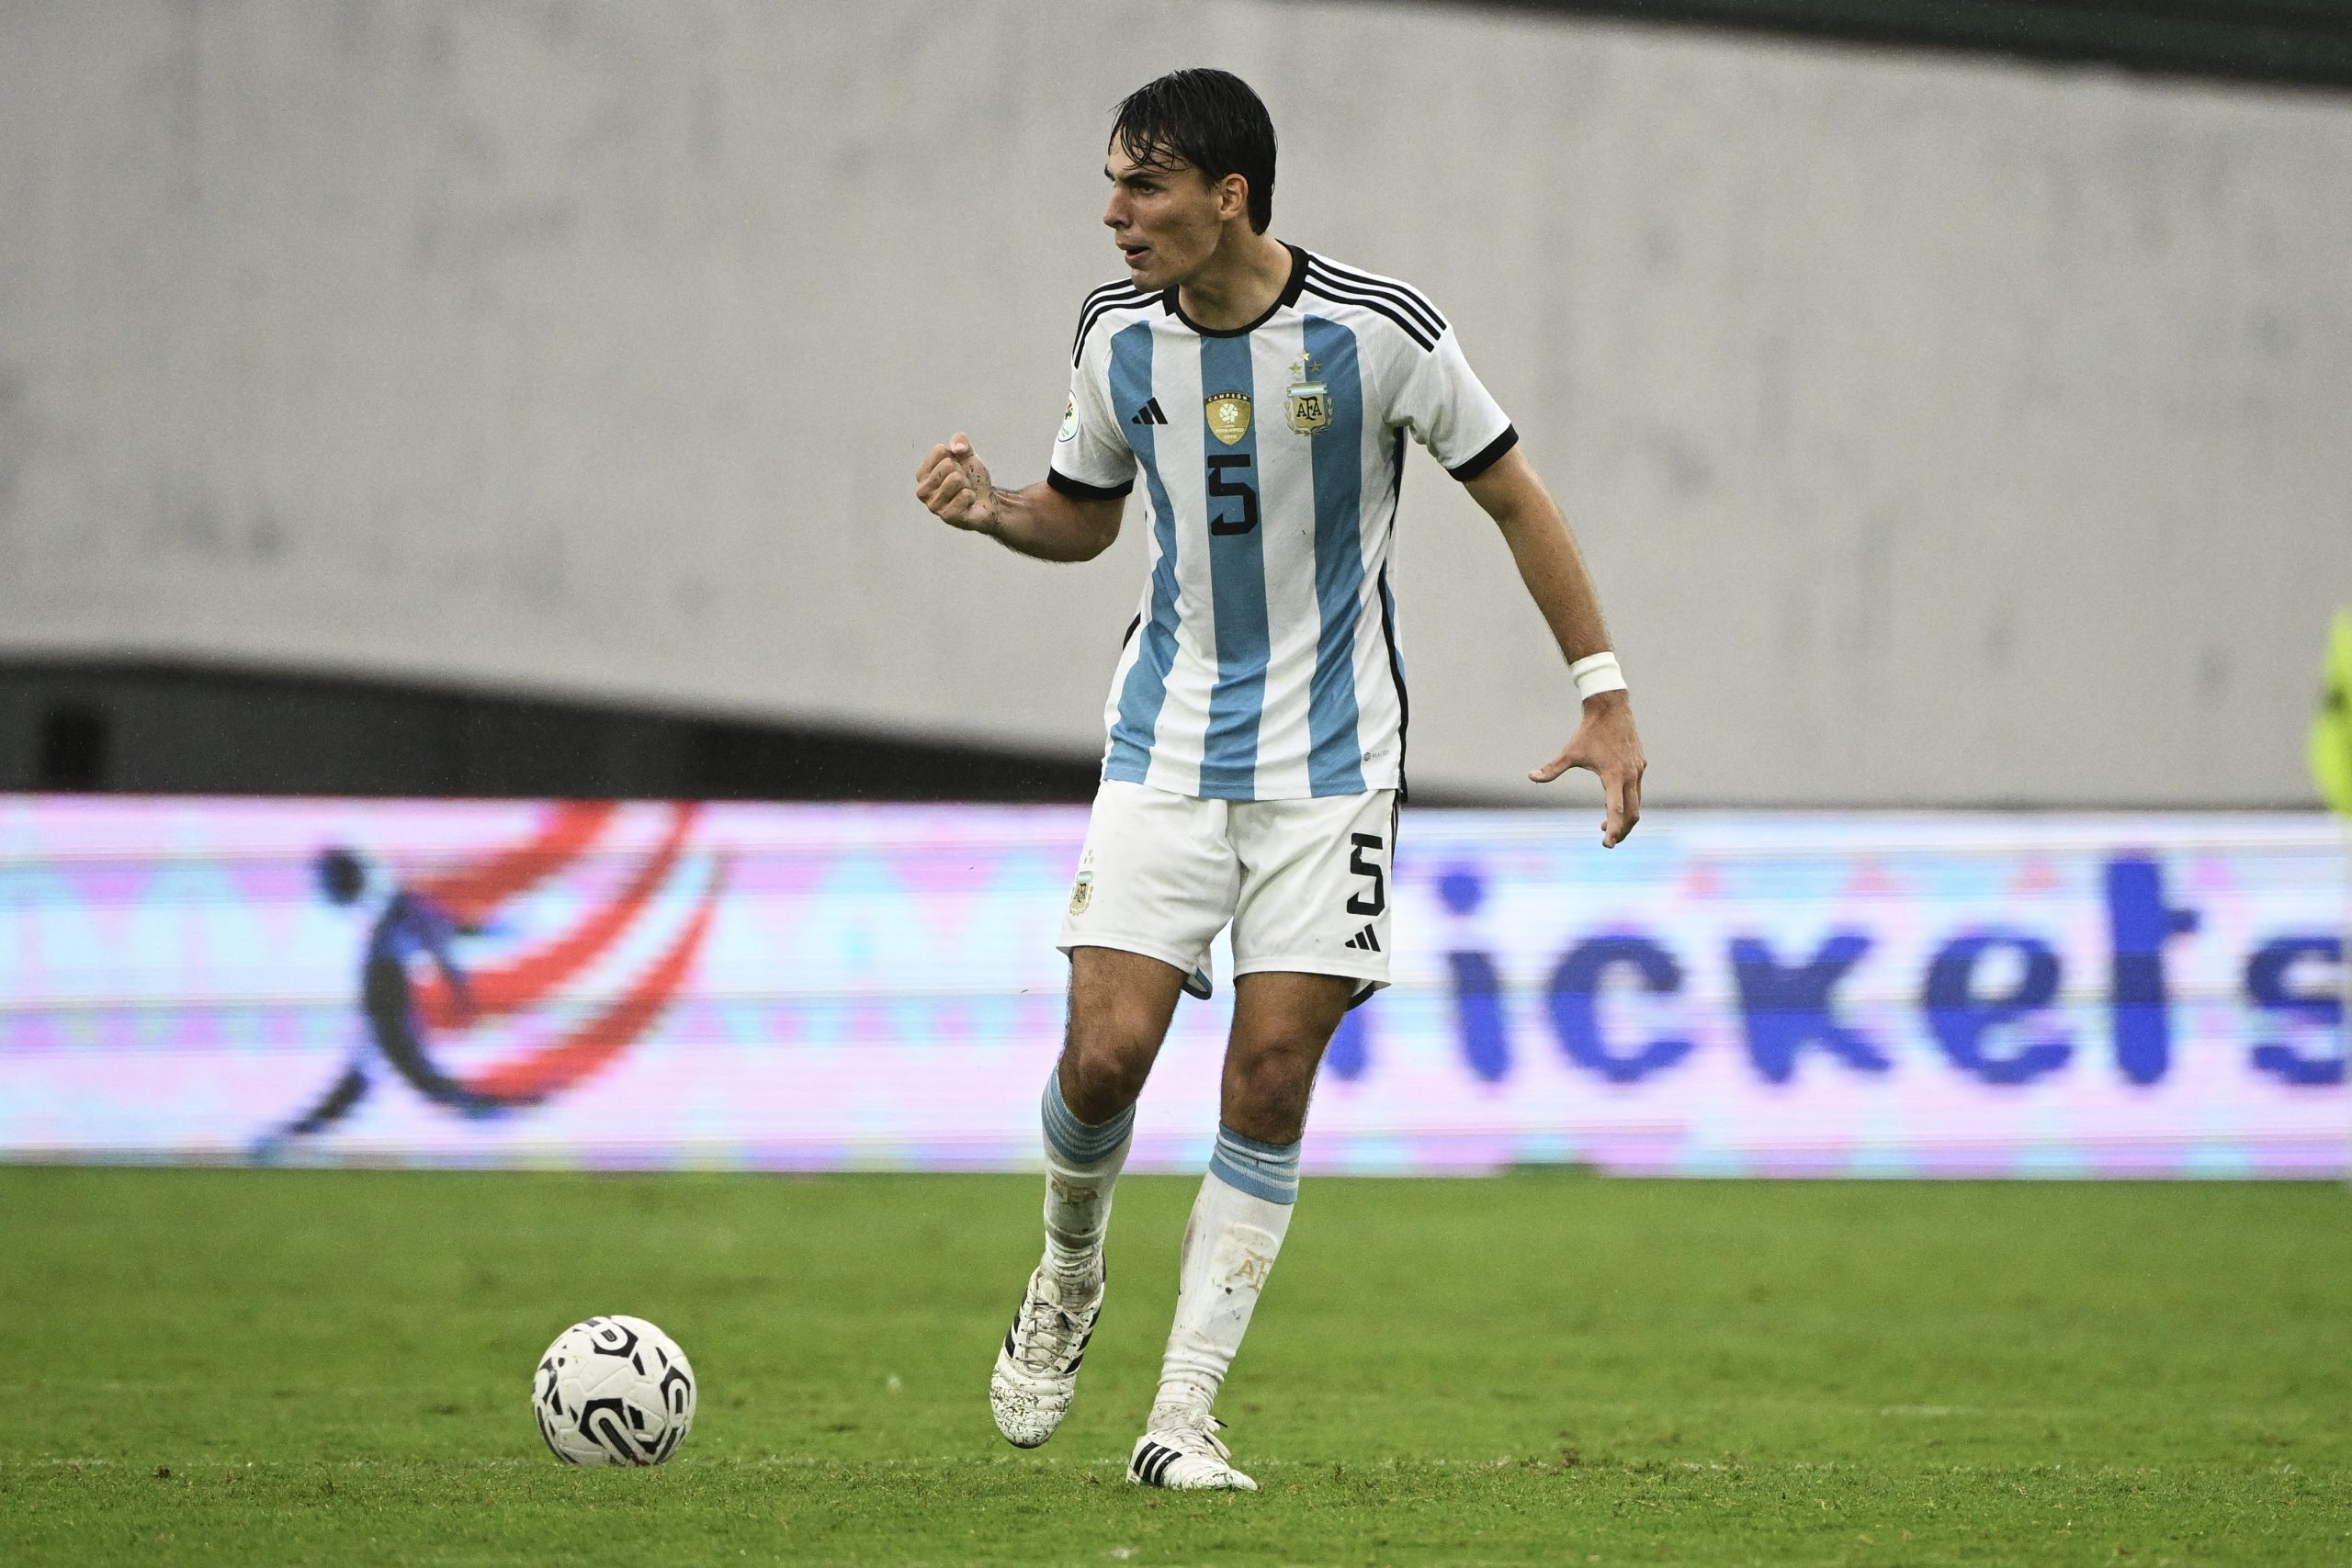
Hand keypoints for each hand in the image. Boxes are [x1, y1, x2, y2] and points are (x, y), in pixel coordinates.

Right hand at [915, 432, 999, 533]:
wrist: (987, 501)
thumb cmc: (971, 478)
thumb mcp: (967, 454)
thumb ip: (960, 441)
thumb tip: (958, 449)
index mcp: (922, 474)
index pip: (939, 451)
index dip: (955, 457)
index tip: (957, 469)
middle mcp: (922, 491)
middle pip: (947, 465)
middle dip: (962, 472)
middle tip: (963, 483)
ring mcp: (933, 506)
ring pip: (956, 480)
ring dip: (967, 485)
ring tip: (964, 493)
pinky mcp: (947, 517)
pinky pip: (964, 495)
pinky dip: (971, 496)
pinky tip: (968, 503)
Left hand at [1530, 690, 1644, 846]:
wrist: (1611, 708)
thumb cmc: (1589, 731)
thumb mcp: (1570, 752)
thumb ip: (1552, 769)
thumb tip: (1531, 777)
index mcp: (1614, 775)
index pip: (1617, 810)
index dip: (1613, 830)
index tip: (1606, 844)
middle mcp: (1631, 775)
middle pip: (1633, 814)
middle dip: (1622, 831)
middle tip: (1608, 841)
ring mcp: (1638, 770)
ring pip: (1637, 803)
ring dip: (1625, 818)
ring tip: (1607, 825)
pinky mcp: (1641, 765)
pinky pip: (1637, 790)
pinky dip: (1628, 803)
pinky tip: (1614, 803)